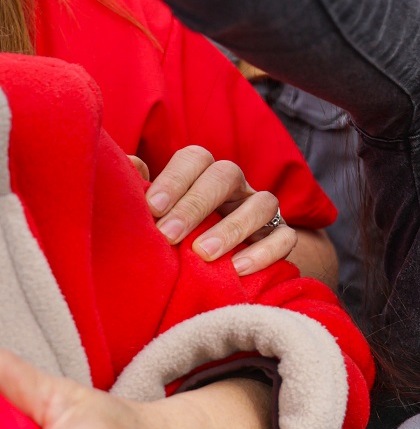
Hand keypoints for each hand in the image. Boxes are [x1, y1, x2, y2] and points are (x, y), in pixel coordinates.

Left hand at [134, 146, 295, 275]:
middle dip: (195, 204)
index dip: (174, 179)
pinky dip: (264, 252)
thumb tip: (126, 164)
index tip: (151, 208)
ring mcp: (263, 211)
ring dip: (232, 227)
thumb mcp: (159, 211)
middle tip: (168, 235)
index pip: (194, 159)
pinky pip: (285, 238)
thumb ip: (142, 188)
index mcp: (204, 175)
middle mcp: (237, 187)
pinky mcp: (282, 236)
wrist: (222, 264)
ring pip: (262, 203)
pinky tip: (238, 269)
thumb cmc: (180, 233)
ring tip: (204, 254)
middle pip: (226, 174)